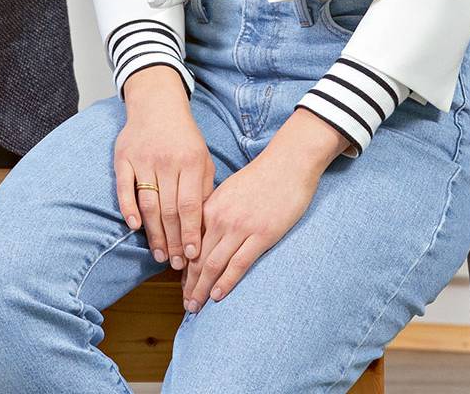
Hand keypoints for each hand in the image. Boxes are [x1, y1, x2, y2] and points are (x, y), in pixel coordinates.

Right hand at [113, 67, 213, 269]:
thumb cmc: (184, 137)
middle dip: (174, 240)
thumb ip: (204, 188)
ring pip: (148, 203)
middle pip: (169, 209)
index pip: (190, 205)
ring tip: (159, 254)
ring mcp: (143, 159)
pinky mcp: (123, 157)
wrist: (157, 103)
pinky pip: (124, 187)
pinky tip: (135, 227)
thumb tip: (206, 225)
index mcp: (190, 161)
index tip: (193, 256)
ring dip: (153, 232)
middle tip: (175, 263)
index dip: (191, 233)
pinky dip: (128, 208)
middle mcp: (166, 161)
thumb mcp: (203, 158)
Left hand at [184, 108, 342, 310]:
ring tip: (196, 306)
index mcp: (209, 207)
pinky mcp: (262, 235)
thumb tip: (204, 233)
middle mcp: (220, 219)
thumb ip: (214, 212)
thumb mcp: (228, 191)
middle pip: (197, 258)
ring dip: (202, 288)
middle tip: (186, 303)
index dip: (184, 268)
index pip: (189, 244)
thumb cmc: (260, 177)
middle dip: (189, 284)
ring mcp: (240, 228)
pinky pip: (239, 264)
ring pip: (213, 264)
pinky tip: (217, 296)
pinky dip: (226, 282)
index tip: (182, 284)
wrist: (288, 164)